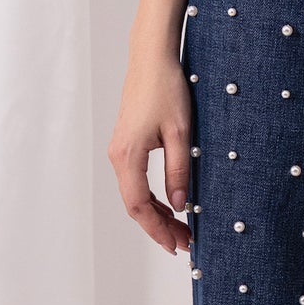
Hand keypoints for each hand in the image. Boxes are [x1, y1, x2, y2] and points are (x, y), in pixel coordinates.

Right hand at [109, 50, 194, 253]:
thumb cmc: (167, 89)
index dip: (157, 230)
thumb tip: (180, 206)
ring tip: (182, 229)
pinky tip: (171, 205)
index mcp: (128, 156)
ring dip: (157, 214)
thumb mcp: (181, 133)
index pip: (139, 206)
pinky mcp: (127, 144)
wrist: (152, 59)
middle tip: (185, 243)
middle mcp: (118, 156)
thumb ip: (179, 171)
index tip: (176, 245)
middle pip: (135, 205)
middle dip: (159, 227)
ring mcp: (120, 150)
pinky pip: (136, 180)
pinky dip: (153, 197)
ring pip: (136, 194)